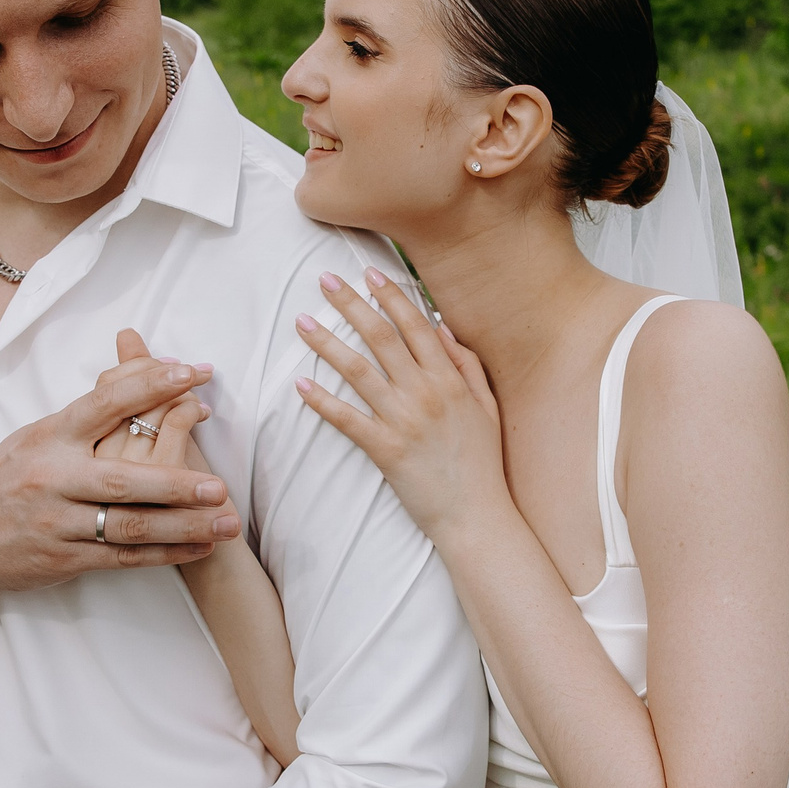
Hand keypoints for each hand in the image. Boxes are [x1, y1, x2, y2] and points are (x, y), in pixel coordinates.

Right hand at [0, 356, 239, 591]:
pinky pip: (124, 558)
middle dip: (177, 483)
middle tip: (220, 485)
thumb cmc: (7, 475)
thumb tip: (146, 372)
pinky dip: (166, 554)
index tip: (194, 374)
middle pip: (125, 480)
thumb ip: (91, 412)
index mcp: (51, 436)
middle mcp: (54, 478)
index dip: (151, 386)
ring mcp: (58, 523)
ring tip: (227, 521)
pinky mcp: (63, 559)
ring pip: (130, 526)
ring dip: (184, 526)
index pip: (106, 403)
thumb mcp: (39, 434)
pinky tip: (199, 547)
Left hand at [293, 269, 506, 538]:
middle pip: (381, 337)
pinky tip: (301, 383)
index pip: (415, 325)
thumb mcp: (487, 406)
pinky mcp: (386, 449)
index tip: (369, 272)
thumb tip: (442, 328)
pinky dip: (322, 401)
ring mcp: (404, 420)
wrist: (477, 515)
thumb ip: (466, 364)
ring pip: (358, 370)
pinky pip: (347, 419)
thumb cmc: (483, 462)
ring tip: (303, 322)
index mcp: (450, 379)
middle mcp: (426, 392)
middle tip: (326, 280)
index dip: (391, 295)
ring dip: (327, 342)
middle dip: (351, 304)